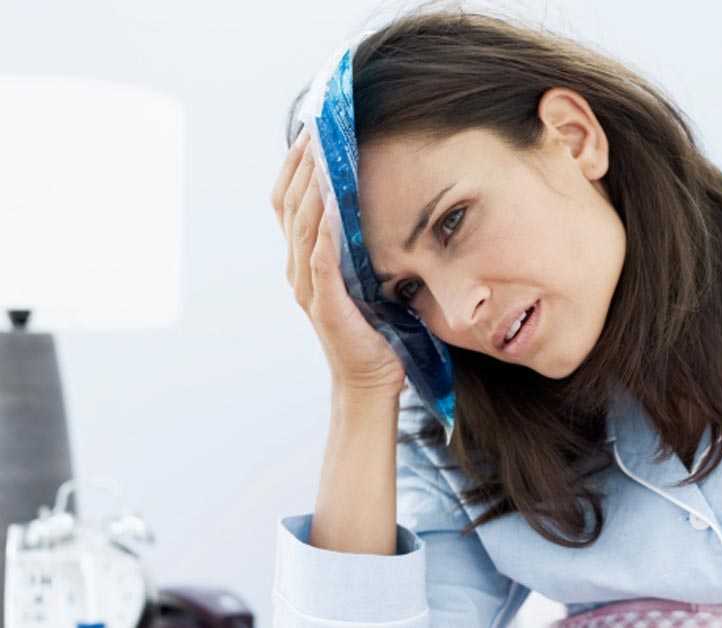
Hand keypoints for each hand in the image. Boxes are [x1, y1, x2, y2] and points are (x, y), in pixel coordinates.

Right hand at [270, 126, 406, 395]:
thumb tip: (364, 204)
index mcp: (303, 260)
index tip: (312, 130)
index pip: (289, 202)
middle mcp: (297, 269)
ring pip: (300, 225)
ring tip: (323, 152)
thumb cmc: (370, 329)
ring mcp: (308, 287)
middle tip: (316, 127)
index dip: (296, 165)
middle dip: (302, 163)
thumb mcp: (359, 277)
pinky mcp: (325, 305)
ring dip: (310, 186)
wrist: (368, 379)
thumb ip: (352, 245)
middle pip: (289, 204)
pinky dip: (323, 230)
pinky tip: (331, 203)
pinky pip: (320, 260)